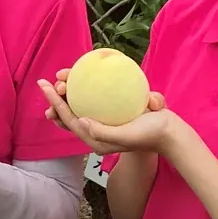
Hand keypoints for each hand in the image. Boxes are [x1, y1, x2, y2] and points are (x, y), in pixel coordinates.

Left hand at [37, 69, 175, 155]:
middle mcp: (96, 132)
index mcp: (95, 140)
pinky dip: (83, 91)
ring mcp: (104, 123)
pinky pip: (92, 101)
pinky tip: (80, 80)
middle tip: (55, 80)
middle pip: (69, 113)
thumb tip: (82, 121)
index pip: (69, 118)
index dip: (55, 101)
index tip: (45, 84)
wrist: (172, 133)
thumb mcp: (127, 135)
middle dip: (57, 97)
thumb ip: (104, 133)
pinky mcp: (112, 115)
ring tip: (63, 78)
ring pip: (78, 106)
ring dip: (68, 93)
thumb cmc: (151, 134)